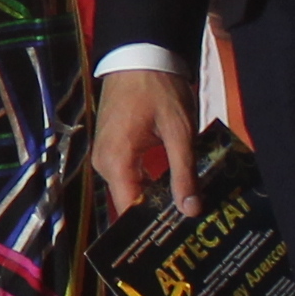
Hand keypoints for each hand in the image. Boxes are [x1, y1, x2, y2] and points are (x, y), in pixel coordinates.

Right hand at [91, 66, 198, 219]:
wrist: (140, 54)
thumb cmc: (159, 89)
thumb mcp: (178, 131)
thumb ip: (184, 173)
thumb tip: (190, 211)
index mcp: (116, 160)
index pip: (129, 208)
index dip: (149, 228)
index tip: (174, 241)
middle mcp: (104, 162)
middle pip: (129, 200)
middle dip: (156, 215)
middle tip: (188, 229)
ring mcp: (106, 153)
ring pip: (130, 188)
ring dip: (154, 199)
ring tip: (184, 213)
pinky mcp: (112, 145)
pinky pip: (128, 174)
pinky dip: (148, 183)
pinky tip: (172, 188)